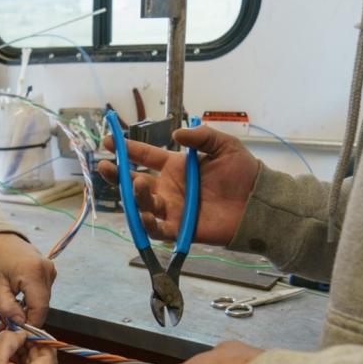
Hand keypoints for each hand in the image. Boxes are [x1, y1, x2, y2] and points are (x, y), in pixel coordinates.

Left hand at [0, 233, 56, 325]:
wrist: (1, 239)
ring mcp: (51, 271)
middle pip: (42, 306)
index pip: (40, 309)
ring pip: (43, 301)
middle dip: (27, 318)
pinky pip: (43, 293)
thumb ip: (7, 307)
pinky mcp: (50, 272)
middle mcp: (47, 272)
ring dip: (29, 310)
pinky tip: (18, 301)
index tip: (16, 331)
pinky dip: (32, 300)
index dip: (30, 324)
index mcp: (34, 274)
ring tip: (9, 312)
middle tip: (6, 323)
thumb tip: (20, 323)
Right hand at [98, 126, 259, 244]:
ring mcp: (171, 209)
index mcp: (174, 167)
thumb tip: (176, 134)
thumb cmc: (242, 173)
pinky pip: (156, 229)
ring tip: (137, 184)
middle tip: (104, 165)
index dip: (126, 149)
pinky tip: (144, 214)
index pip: (144, 156)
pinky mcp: (178, 229)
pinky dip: (146, 224)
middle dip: (116, 174)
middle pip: (133, 182)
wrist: (258, 202)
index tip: (108, 140)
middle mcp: (168, 188)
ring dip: (135, 195)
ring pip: (142, 204)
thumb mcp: (223, 146)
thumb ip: (200, 137)